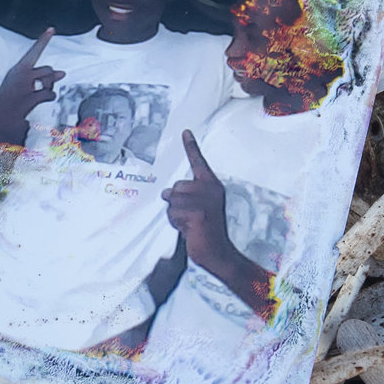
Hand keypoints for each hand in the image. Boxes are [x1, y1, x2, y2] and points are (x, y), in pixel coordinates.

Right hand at [0, 27, 61, 146]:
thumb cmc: (11, 103)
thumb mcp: (25, 87)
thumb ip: (44, 78)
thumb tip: (63, 73)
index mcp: (17, 70)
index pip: (33, 52)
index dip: (43, 40)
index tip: (52, 29)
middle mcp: (19, 74)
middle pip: (47, 68)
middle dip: (50, 79)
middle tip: (41, 89)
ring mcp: (24, 86)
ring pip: (49, 79)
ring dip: (49, 88)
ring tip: (37, 96)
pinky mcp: (29, 97)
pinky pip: (49, 94)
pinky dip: (48, 98)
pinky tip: (38, 102)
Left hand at [163, 132, 278, 318]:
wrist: (218, 253)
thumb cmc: (204, 231)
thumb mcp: (195, 209)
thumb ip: (184, 196)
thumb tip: (166, 192)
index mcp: (212, 185)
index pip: (198, 162)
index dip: (191, 146)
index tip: (185, 131)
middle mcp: (211, 189)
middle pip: (176, 186)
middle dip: (175, 204)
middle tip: (189, 218)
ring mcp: (206, 201)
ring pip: (172, 200)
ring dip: (174, 215)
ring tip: (189, 225)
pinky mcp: (199, 213)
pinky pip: (173, 213)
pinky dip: (175, 223)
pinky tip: (189, 230)